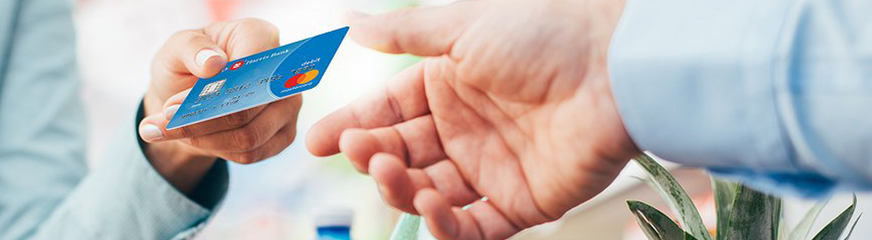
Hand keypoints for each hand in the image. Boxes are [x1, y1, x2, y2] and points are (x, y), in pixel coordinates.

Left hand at [139, 19, 301, 193]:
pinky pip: (251, 154)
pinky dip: (215, 151)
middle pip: (248, 109)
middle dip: (200, 122)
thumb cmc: (187, 64)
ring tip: (165, 132)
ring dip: (202, 140)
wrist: (188, 96)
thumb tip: (213, 65)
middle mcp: (283, 72)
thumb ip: (191, 48)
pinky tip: (192, 140)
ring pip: (249, 137)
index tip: (173, 105)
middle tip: (161, 124)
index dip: (214, 91)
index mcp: (260, 37)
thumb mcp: (176, 48)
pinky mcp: (283, 135)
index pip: (251, 68)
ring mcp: (288, 106)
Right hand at [306, 0, 635, 238]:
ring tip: (393, 175)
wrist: (615, 67)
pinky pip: (475, 227)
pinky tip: (430, 207)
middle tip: (357, 154)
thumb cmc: (544, 34)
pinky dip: (446, 226)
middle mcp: (467, 128)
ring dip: (404, 189)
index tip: (315, 141)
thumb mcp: (462, 27)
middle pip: (403, 155)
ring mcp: (494, 167)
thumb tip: (352, 25)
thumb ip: (403, 33)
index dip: (353, 125)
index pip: (388, 111)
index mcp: (450, 85)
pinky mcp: (524, 201)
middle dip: (373, 158)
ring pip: (431, 193)